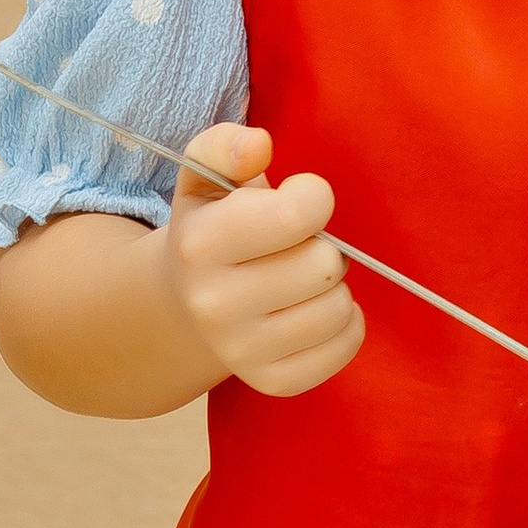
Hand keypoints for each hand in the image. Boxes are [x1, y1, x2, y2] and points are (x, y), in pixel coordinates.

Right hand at [158, 124, 363, 398]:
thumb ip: (225, 146)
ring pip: (339, 308)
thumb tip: (258, 145)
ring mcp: (240, 351)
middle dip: (322, 245)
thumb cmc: (212, 227)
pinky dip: (345, 325)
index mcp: (200, 244)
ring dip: (333, 286)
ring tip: (302, 277)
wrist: (182, 304)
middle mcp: (214, 303)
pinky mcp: (270, 381)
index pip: (298, 214)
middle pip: (325, 264)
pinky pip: (345, 347)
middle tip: (297, 246)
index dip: (314, 197)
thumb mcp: (204, 178)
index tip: (299, 200)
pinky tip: (314, 309)